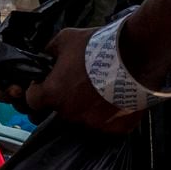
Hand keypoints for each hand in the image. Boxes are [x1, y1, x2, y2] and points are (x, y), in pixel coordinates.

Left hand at [27, 26, 141, 132]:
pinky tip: (111, 102)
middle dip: (58, 102)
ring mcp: (92, 124)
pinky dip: (105, 117)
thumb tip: (42, 57)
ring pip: (79, 121)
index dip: (37, 91)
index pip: (32, 101)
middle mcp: (69, 113)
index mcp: (52, 94)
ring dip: (82, 110)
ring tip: (95, 94)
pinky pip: (104, 126)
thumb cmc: (99, 47)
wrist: (139, 55)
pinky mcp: (114, 130)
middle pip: (55, 113)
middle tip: (72, 88)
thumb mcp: (64, 39)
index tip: (44, 85)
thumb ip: (48, 52)